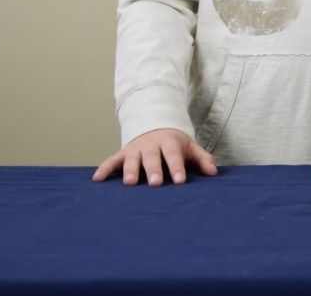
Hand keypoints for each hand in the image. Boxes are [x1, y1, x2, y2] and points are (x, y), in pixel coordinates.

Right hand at [92, 129, 216, 185]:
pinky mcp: (122, 154)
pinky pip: (111, 162)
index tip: (180, 181)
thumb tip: (214, 172)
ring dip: (130, 171)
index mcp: (169, 143)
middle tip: (155, 183)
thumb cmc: (175, 145)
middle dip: (153, 170)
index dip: (177, 167)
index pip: (173, 155)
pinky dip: (104, 170)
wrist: (155, 127)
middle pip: (152, 158)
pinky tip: (97, 180)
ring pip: (131, 160)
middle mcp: (150, 145)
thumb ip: (202, 159)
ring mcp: (134, 150)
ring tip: (130, 184)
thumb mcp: (190, 148)